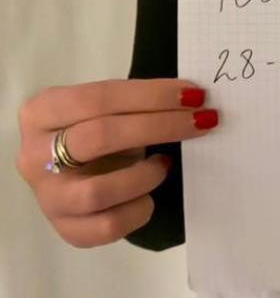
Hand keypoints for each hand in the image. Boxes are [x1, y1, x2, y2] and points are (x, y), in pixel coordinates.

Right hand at [16, 78, 220, 247]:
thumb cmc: (96, 127)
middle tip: (201, 121)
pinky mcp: (63, 229)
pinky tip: (150, 196)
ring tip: (165, 164)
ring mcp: (47, 196)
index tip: (194, 95)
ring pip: (98, 191)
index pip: (100, 97)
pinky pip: (105, 228)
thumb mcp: (106, 107)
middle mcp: (34, 154)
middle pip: (101, 136)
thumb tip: (192, 99)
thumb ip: (137, 101)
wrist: (70, 169)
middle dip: (159, 126)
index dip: (151, 95)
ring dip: (144, 175)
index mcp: (43, 110)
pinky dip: (138, 210)